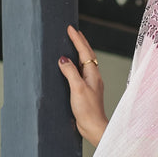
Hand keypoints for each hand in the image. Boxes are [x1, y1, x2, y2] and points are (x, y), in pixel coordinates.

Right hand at [58, 25, 107, 146]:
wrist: (94, 128)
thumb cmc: (88, 110)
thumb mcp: (77, 89)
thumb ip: (70, 72)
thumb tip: (63, 59)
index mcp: (93, 74)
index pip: (84, 52)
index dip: (77, 39)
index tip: (70, 28)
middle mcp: (94, 77)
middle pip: (88, 55)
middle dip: (81, 42)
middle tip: (73, 32)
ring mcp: (91, 84)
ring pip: (86, 63)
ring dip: (80, 52)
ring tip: (74, 44)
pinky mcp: (87, 91)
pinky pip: (82, 72)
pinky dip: (77, 64)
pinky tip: (73, 66)